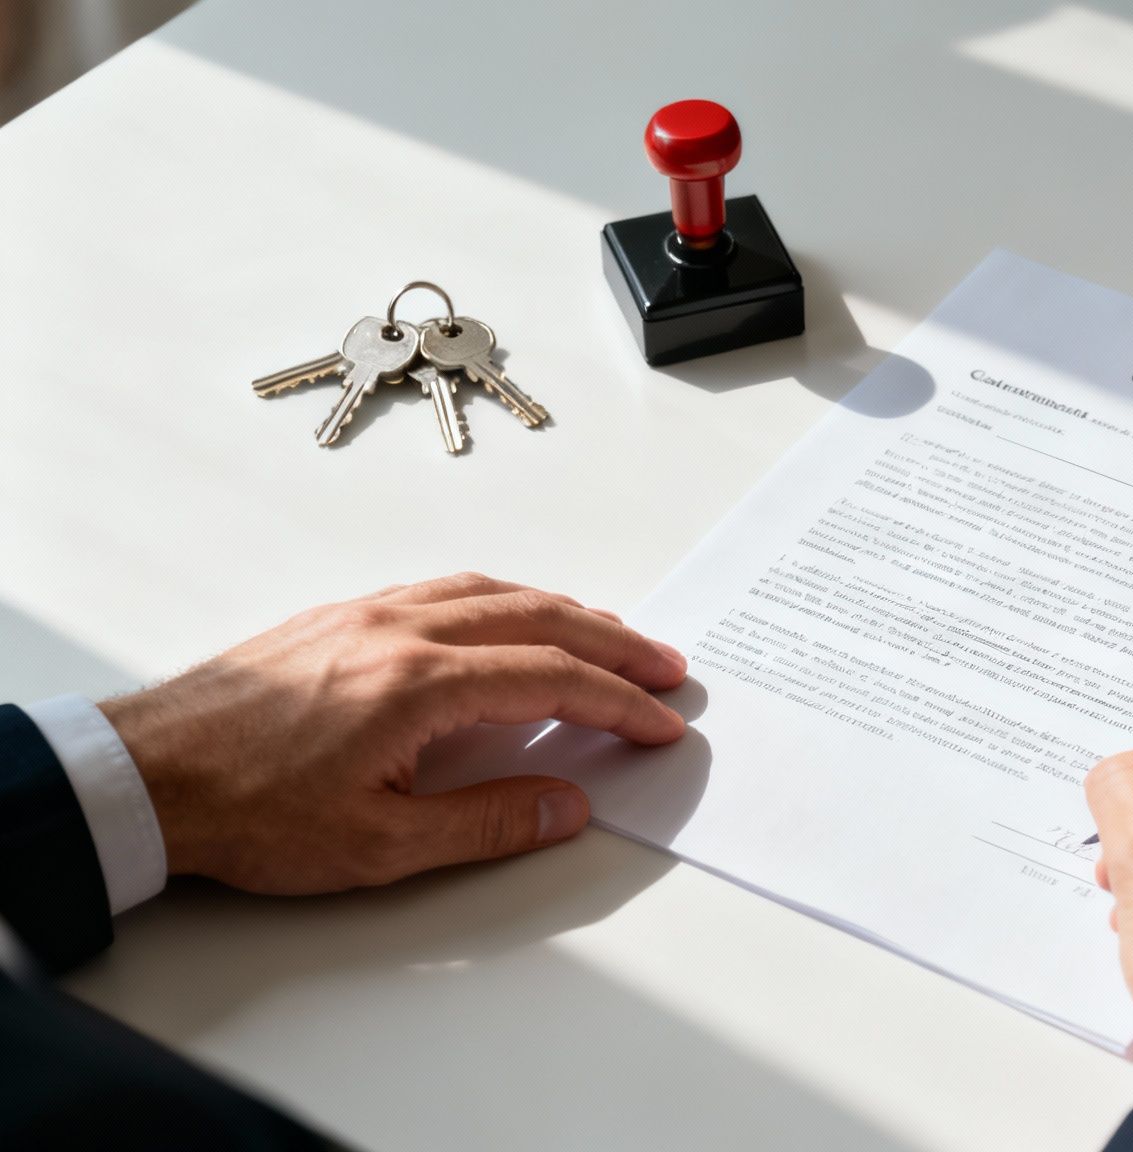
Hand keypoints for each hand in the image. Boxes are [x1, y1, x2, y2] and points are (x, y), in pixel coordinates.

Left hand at [98, 573, 688, 893]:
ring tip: (609, 634)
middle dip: (614, 642)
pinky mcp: (340, 617)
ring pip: (493, 591)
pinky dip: (505, 598)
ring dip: (564, 611)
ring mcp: (369, 615)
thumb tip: (566, 805)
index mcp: (421, 683)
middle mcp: (402, 631)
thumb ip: (487, 823)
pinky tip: (512, 616)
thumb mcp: (380, 846)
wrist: (147, 776)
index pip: (552, 678)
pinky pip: (446, 588)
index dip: (619, 702)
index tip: (661, 721)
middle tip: (665, 666)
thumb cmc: (249, 813)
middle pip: (539, 618)